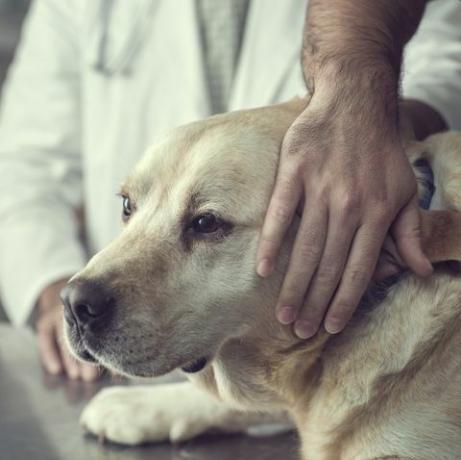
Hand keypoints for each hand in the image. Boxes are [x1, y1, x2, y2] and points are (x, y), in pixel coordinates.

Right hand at [35, 279, 100, 380]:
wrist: (72, 294)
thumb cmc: (96, 316)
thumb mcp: (102, 322)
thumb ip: (109, 343)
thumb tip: (118, 372)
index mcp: (95, 308)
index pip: (99, 326)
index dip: (103, 346)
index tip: (108, 363)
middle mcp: (77, 309)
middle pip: (80, 332)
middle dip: (85, 356)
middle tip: (90, 376)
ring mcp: (58, 313)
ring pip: (62, 335)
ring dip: (69, 357)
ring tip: (76, 375)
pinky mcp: (45, 321)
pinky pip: (45, 336)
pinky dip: (49, 353)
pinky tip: (56, 369)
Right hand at [257, 90, 432, 339]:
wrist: (356, 101)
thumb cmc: (381, 150)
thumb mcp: (406, 190)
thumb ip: (410, 233)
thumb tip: (417, 271)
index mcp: (377, 213)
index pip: (359, 269)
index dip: (344, 302)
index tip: (330, 327)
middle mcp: (348, 205)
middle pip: (328, 265)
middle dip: (313, 302)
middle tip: (297, 329)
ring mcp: (319, 188)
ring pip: (304, 246)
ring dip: (292, 284)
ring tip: (282, 312)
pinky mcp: (294, 171)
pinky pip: (279, 213)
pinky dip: (270, 242)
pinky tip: (262, 269)